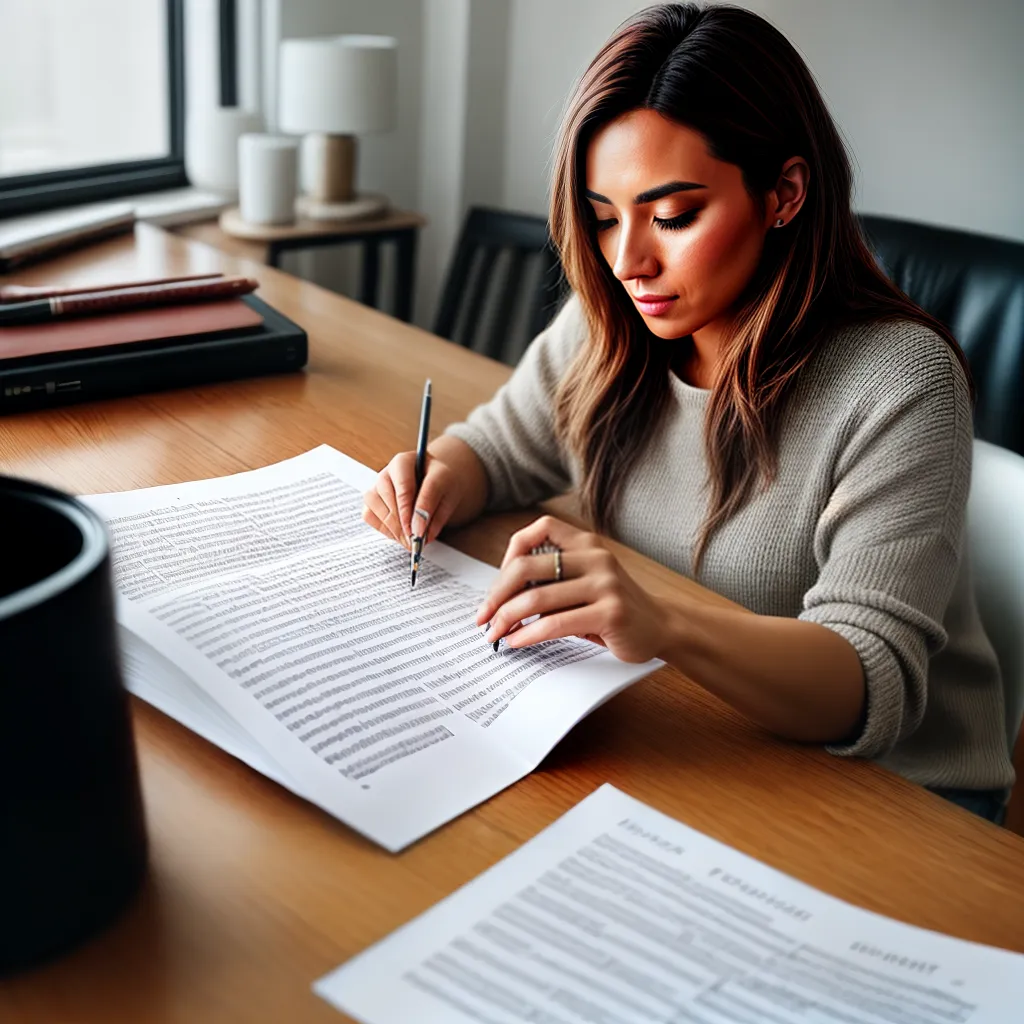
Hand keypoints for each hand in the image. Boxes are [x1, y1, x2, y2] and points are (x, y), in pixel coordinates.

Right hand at [362, 451, 464, 550]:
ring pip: (374, 506)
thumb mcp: (447, 493)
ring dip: (392, 527)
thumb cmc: (441, 483)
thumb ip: (434, 512)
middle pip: (387, 497)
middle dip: (401, 523)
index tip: (416, 533)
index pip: (404, 487)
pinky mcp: (372, 501)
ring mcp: (376, 486)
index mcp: (405, 462)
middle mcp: (386, 472)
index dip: (410, 512)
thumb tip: (420, 533)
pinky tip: (400, 535)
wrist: (435, 479)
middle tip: (415, 541)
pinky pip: (369, 516)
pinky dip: (383, 529)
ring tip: (410, 540)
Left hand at [475, 515, 668, 663]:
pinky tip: (517, 642)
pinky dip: (528, 634)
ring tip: (495, 634)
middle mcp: (595, 557)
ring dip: (507, 619)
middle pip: (527, 566)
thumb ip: (552, 580)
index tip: (498, 586)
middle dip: (496, 595)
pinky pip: (555, 623)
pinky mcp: (609, 612)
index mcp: (587, 543)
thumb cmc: (613, 607)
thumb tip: (501, 598)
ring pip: (536, 597)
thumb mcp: (584, 582)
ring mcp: (605, 584)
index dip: (509, 554)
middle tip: (483, 617)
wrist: (661, 626)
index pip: (538, 530)